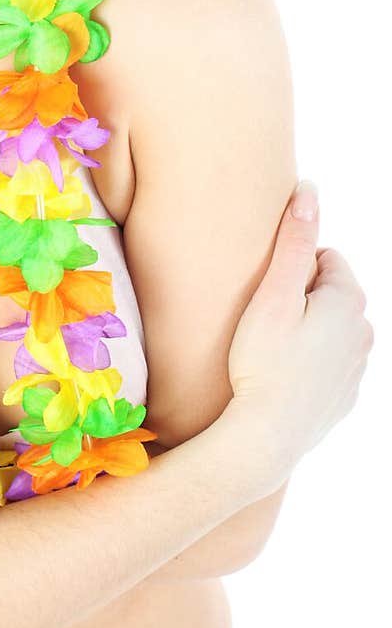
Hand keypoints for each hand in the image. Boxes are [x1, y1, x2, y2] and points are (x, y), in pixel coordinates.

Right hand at [223, 180, 373, 491]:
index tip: (265, 290)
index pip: (325, 258)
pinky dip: (308, 362)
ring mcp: (357, 369)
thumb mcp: (273, 294)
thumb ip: (294, 240)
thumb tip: (309, 190)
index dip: (290, 269)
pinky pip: (327, 364)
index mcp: (350, 302)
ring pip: (329, 329)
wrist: (265, 437)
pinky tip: (280, 374)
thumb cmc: (262, 362)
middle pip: (329, 294)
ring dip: (305, 329)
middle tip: (263, 318)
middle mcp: (364, 334)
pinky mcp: (344, 397)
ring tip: (269, 347)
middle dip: (300, 297)